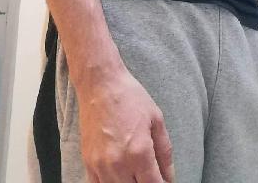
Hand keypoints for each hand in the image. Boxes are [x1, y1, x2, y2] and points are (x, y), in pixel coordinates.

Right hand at [76, 65, 174, 182]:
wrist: (100, 84)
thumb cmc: (130, 97)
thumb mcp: (156, 119)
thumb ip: (165, 152)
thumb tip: (169, 176)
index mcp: (139, 153)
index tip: (163, 180)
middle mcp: (119, 164)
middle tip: (150, 174)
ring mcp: (100, 165)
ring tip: (136, 173)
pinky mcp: (88, 162)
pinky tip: (119, 176)